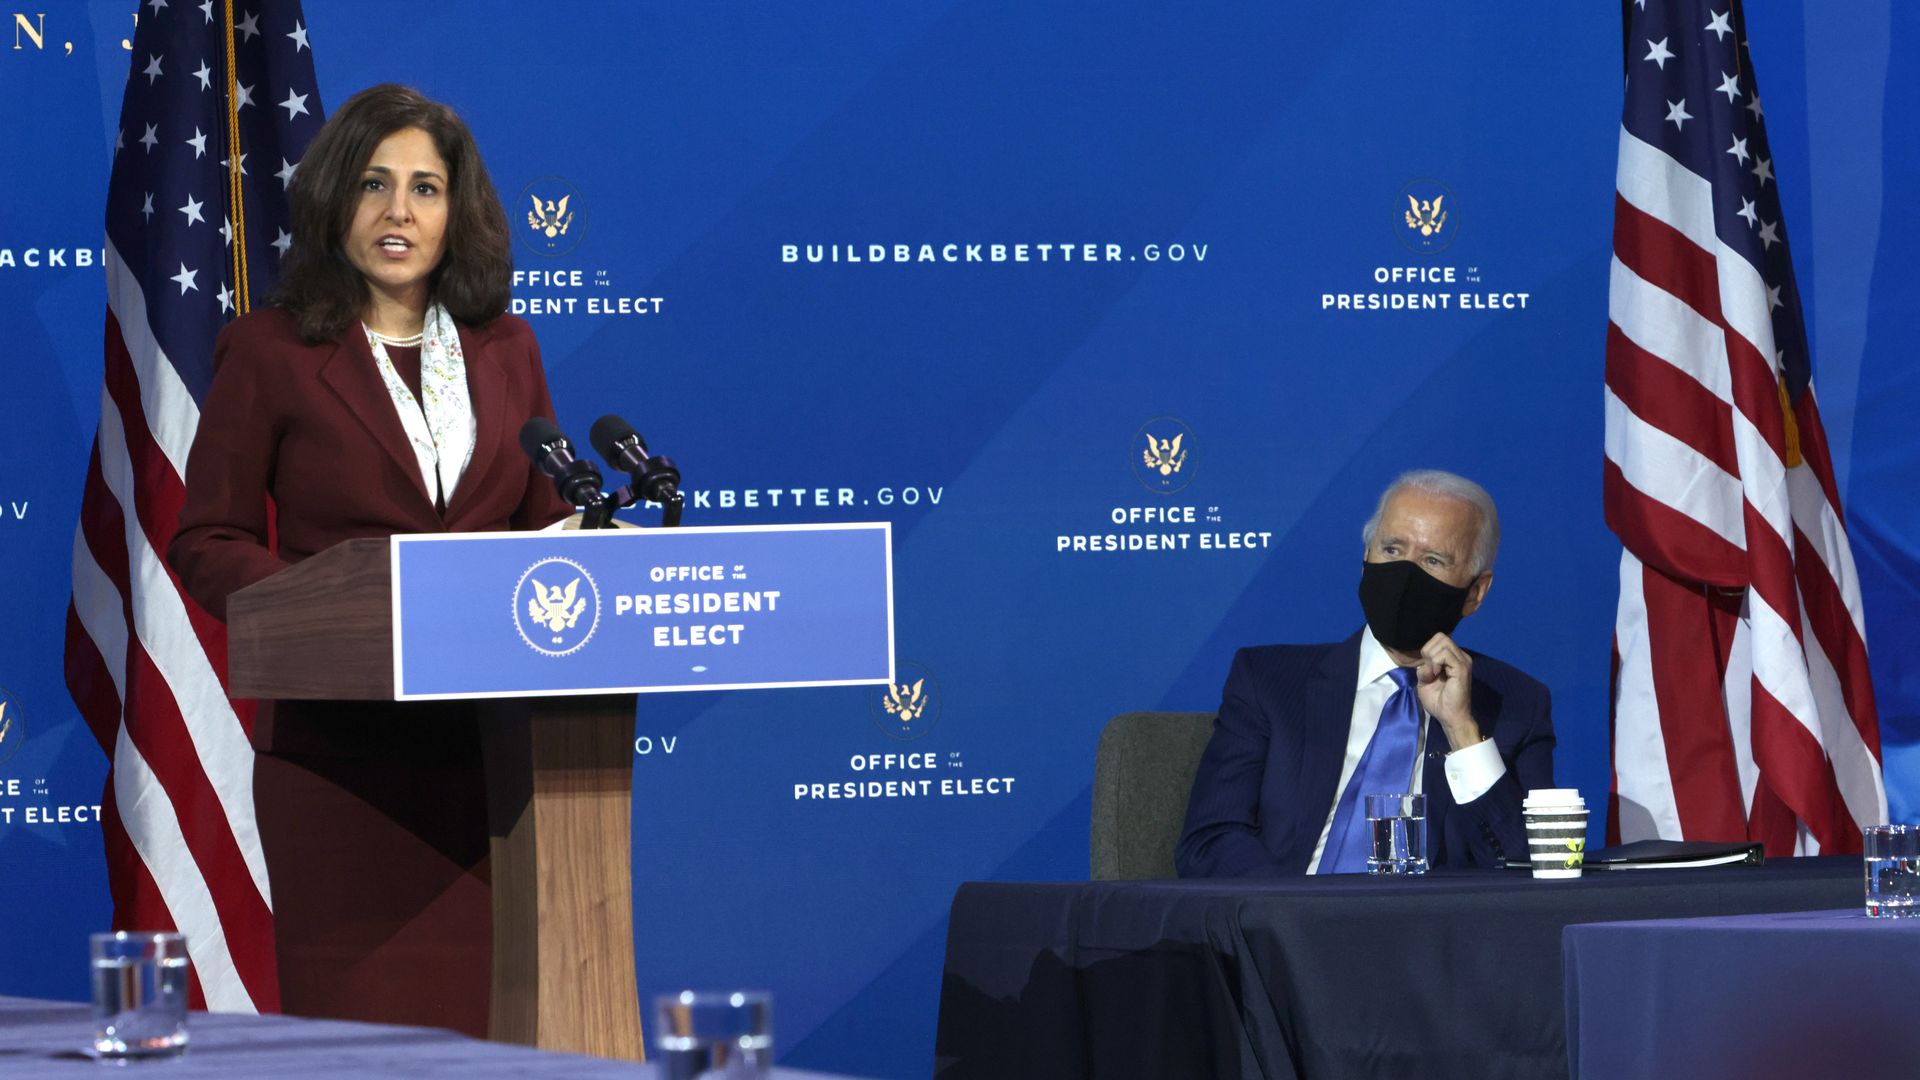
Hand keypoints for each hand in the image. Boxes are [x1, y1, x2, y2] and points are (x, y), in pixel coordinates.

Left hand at [1414, 633, 1481, 750]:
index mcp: (1453, 658)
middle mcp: (1460, 656)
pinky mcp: (1462, 668)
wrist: (1450, 717)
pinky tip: (1436, 674)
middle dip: (1428, 651)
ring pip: (1443, 642)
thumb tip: (1423, 662)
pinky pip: (1445, 654)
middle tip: (1429, 669)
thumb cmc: (1439, 701)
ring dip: (1432, 657)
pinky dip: (1435, 662)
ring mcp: (1463, 661)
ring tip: (1433, 673)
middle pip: (1440, 637)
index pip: (1438, 639)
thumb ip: (1423, 668)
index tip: (1427, 667)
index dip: (1427, 650)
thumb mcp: (1424, 681)